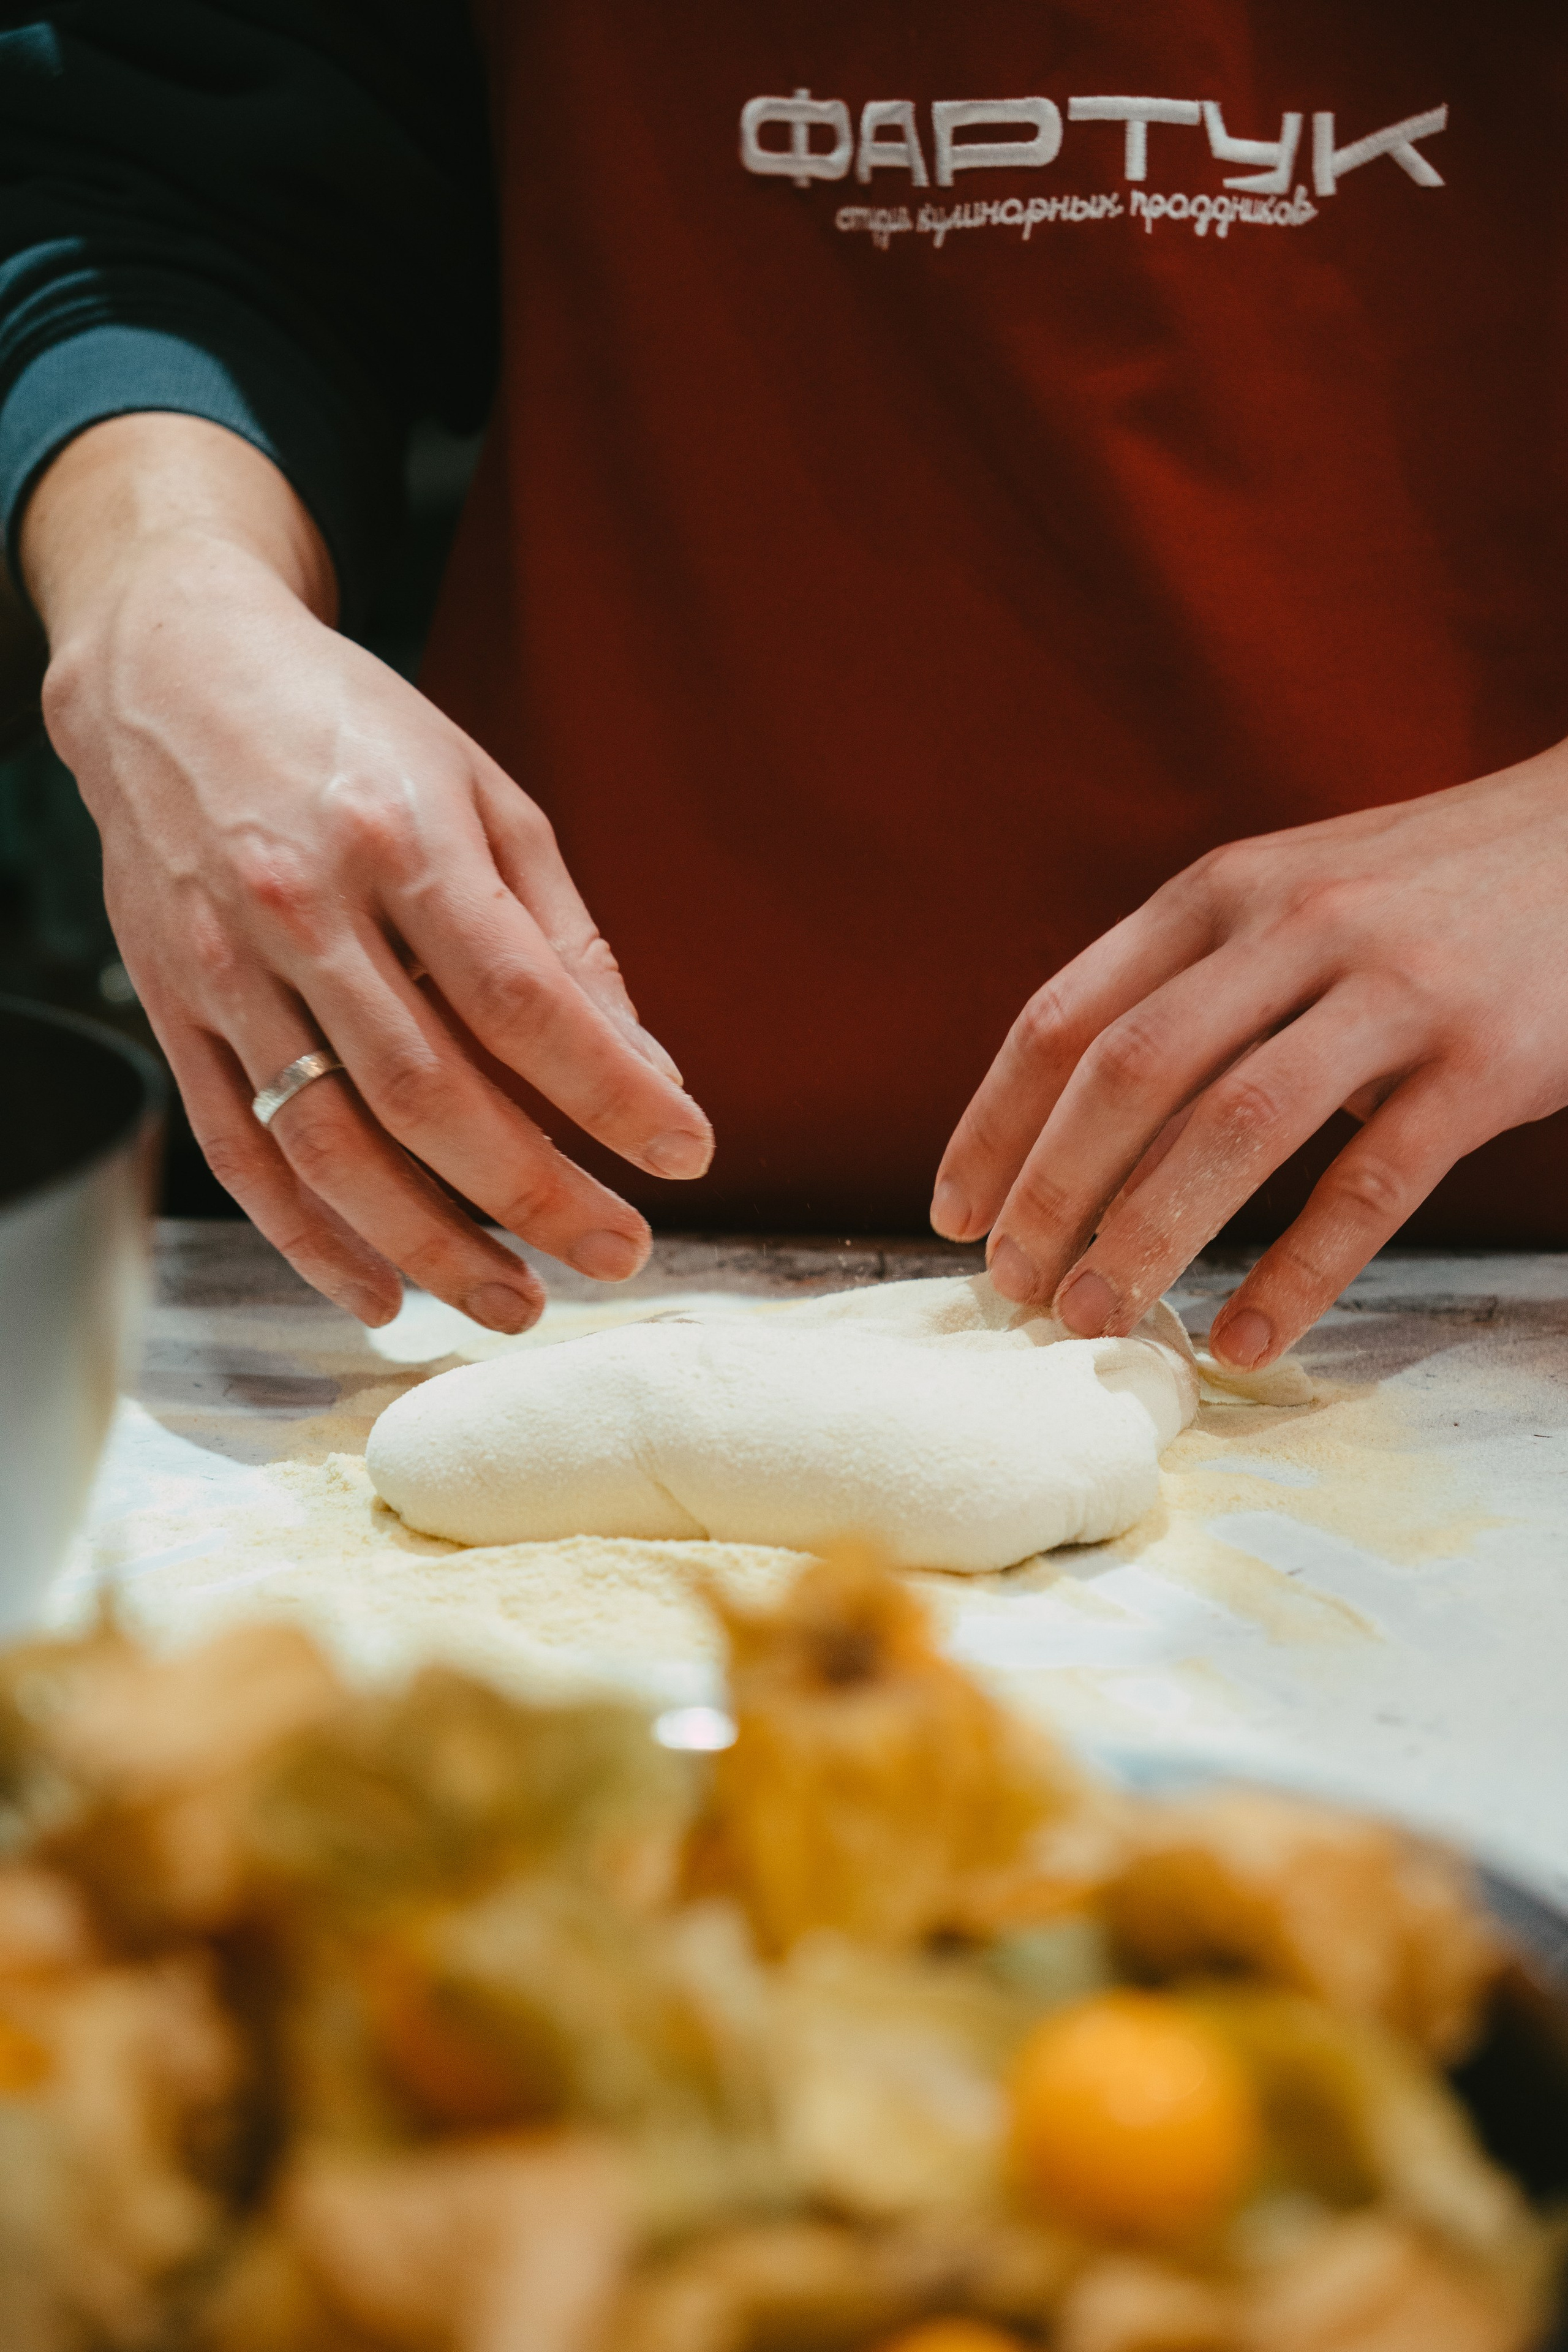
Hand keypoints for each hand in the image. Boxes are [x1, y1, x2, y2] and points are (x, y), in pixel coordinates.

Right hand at [25, 417, 712, 1329]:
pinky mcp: (176, 1012)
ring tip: (516, 1303)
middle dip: (535, 1194)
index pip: (523, 1002)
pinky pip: (241, 1152)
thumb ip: (566, 938)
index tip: (686, 1154)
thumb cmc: (354, 736)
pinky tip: (382, 1294)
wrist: (170, 673)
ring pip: (330, 1145)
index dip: (611, 1094)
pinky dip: (308, 1239)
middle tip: (619, 1254)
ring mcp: (226, 971)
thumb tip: (648, 1069)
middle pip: (430, 1093)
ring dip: (429, 1246)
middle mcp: (305, 911)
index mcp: (401, 842)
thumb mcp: (486, 798)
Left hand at [932, 745, 1567, 1365]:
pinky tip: (1244, 1339)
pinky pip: (1369, 1186)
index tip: (955, 1215)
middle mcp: (1292, 926)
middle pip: (1129, 1073)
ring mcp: (1392, 989)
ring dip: (1149, 1237)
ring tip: (1099, 1322)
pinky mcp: (1485, 1061)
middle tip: (1017, 1291)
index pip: (1066, 1017)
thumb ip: (1192, 992)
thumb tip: (1079, 1141)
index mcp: (1220, 890)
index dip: (996, 1126)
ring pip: (1235, 1128)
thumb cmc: (1417, 894)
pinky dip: (1295, 1274)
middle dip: (1054, 1195)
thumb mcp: (1287, 902)